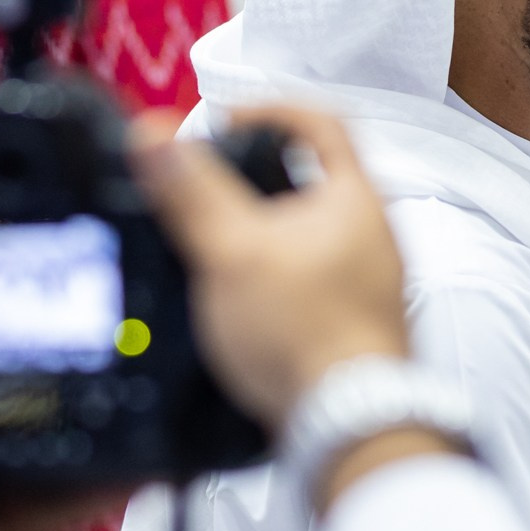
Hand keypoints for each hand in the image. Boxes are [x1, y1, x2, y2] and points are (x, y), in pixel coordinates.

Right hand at [127, 103, 411, 431]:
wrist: (349, 421)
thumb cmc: (308, 338)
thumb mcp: (231, 251)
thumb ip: (192, 192)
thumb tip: (154, 136)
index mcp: (357, 199)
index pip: (321, 121)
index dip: (269, 109)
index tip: (225, 122)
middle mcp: (375, 234)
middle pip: (313, 179)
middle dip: (256, 178)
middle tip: (209, 186)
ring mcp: (370, 279)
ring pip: (311, 232)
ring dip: (262, 231)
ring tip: (212, 244)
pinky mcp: (356, 320)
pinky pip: (313, 278)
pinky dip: (274, 275)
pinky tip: (238, 297)